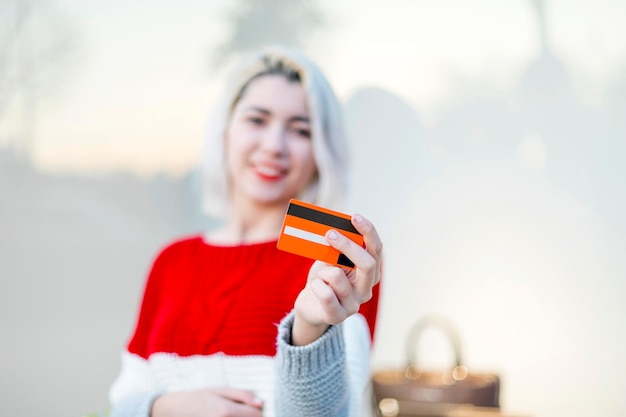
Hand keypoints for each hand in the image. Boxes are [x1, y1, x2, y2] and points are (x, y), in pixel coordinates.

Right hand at [151, 387, 263, 416]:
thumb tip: (261, 403)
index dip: (257, 410)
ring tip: (233, 413)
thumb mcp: (221, 390)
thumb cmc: (201, 397)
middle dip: (250, 416)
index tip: (252, 406)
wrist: (178, 409)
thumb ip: (243, 395)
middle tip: (241, 411)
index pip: (257, 415)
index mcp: (226, 411)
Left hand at [292, 214, 381, 344]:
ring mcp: (353, 305)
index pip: (376, 250)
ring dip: (322, 270)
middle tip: (329, 233)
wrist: (310, 305)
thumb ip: (336, 249)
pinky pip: (326, 294)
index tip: (355, 217)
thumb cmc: (323, 278)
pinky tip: (315, 286)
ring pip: (338, 276)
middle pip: (367, 264)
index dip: (368, 232)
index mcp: (369, 273)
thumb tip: (333, 232)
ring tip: (318, 276)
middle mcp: (366, 289)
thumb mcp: (330, 260)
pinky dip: (316, 285)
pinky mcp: (337, 316)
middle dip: (348, 246)